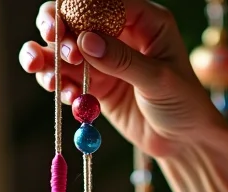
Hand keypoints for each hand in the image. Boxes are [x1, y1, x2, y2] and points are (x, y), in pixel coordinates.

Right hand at [19, 1, 227, 158]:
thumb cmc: (184, 105)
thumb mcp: (159, 80)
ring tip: (43, 72)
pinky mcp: (94, 82)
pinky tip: (64, 95)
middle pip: (76, 17)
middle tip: (50, 41)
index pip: (105, 0)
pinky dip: (57, 82)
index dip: (79, 7)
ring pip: (63, 47)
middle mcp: (120, 33)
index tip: (62, 23)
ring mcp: (104, 57)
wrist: (184, 142)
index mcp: (145, 20)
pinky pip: (65, 76)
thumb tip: (85, 40)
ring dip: (47, 56)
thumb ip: (122, 60)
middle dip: (57, 28)